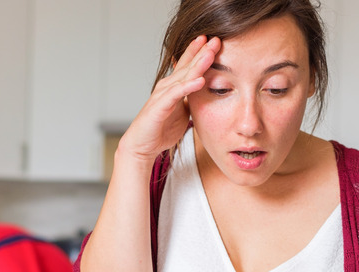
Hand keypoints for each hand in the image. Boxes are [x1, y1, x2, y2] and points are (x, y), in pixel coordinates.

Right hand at [120, 35, 220, 161]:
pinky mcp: (160, 106)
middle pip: (187, 65)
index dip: (200, 52)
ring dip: (197, 64)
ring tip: (210, 53)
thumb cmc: (160, 129)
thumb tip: (207, 94)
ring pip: (183, 76)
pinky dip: (188, 86)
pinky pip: (176, 94)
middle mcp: (167, 87)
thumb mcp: (183, 111)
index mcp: (173, 87)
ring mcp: (162, 95)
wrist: (142, 146)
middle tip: (215, 38)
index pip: (188, 65)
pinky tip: (199, 80)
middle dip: (202, 52)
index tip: (214, 40)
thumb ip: (191, 100)